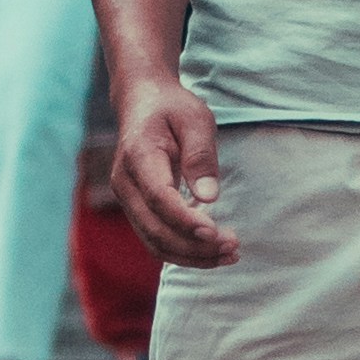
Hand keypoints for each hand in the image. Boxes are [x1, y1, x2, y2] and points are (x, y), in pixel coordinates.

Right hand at [114, 77, 236, 269]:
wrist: (142, 103)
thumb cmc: (172, 109)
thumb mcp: (195, 120)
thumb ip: (200, 157)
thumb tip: (208, 199)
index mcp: (138, 155)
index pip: (159, 198)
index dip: (185, 220)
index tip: (216, 232)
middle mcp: (125, 183)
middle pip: (155, 230)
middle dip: (195, 246)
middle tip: (234, 248)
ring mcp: (127, 199)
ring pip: (154, 243)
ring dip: (191, 256)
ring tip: (230, 255)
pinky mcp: (136, 209)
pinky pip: (156, 240)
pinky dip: (184, 251)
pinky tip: (213, 251)